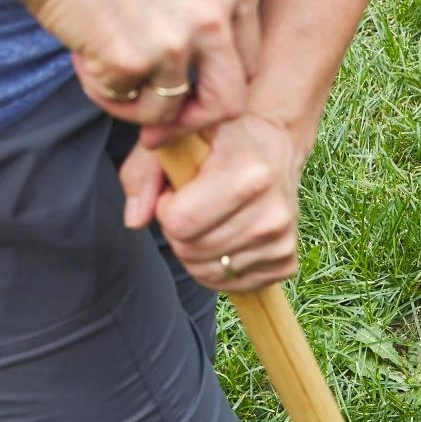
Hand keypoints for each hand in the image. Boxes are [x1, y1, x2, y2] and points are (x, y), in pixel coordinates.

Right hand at [14, 0, 259, 130]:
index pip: (247, 67)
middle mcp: (214, 15)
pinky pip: (127, 105)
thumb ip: (212, 16)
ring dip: (136, 106)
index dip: (217, 89)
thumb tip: (212, 88)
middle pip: (228, 103)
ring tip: (105, 71)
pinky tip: (85, 59)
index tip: (192, 98)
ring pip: (171, 111)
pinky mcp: (134, 61)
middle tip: (161, 127)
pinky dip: (104, 93)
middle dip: (193, 122)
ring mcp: (175, 40)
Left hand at [120, 115, 304, 292]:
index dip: (165, 208)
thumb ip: (144, 172)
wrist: (274, 143)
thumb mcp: (176, 138)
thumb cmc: (219, 138)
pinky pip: (232, 284)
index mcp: (248, 176)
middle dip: (179, 232)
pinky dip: (220, 267)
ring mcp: (281, 241)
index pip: (179, 223)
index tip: (177, 191)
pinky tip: (227, 237)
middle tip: (193, 204)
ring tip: (210, 218)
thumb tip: (135, 220)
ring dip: (197, 251)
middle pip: (191, 251)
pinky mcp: (285, 262)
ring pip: (209, 272)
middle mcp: (272, 213)